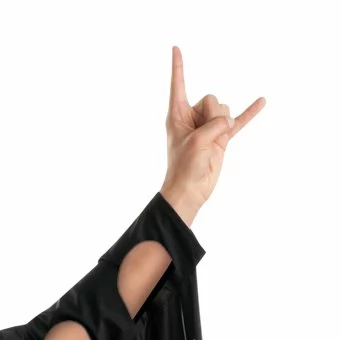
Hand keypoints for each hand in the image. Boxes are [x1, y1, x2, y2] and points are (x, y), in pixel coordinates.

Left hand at [161, 46, 264, 220]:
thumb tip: (230, 122)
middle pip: (211, 99)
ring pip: (224, 110)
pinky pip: (239, 120)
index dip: (178, 66)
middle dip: (211, 115)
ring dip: (221, 126)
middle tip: (201, 138)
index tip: (175, 48)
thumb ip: (216, 123)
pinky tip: (262, 101)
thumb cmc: (185, 167)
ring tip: (210, 145)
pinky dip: (249, 112)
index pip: (178, 84)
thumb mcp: (197, 140)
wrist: (191, 191)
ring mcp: (208, 126)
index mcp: (177, 114)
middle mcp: (193, 117)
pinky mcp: (221, 137)